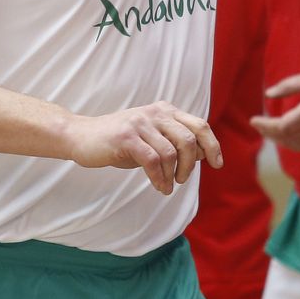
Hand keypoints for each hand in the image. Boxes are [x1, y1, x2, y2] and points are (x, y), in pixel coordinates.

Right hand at [66, 101, 222, 195]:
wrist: (82, 137)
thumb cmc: (120, 142)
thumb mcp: (151, 140)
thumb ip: (175, 143)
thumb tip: (202, 154)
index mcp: (165, 111)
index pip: (199, 125)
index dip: (213, 145)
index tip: (217, 164)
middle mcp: (155, 113)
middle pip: (189, 139)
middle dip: (190, 164)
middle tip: (182, 179)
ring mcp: (140, 123)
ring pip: (171, 152)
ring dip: (173, 175)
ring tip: (168, 186)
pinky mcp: (126, 137)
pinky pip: (153, 160)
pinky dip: (160, 178)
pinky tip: (160, 187)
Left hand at [251, 67, 299, 154]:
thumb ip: (290, 85)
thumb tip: (268, 94)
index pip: (284, 126)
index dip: (266, 126)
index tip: (254, 120)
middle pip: (287, 138)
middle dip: (269, 133)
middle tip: (259, 124)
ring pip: (296, 146)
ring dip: (281, 140)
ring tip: (272, 130)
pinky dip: (296, 146)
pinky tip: (292, 138)